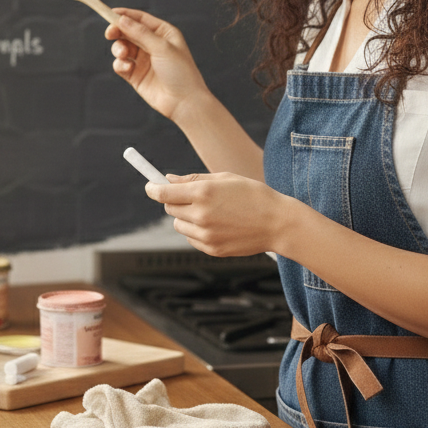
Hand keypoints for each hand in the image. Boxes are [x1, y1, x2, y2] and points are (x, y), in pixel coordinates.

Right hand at [105, 9, 209, 121]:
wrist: (184, 102)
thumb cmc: (180, 72)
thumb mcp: (162, 47)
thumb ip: (140, 33)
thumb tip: (122, 20)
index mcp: (163, 33)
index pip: (140, 19)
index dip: (125, 15)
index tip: (110, 13)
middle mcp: (152, 45)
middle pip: (128, 32)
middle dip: (117, 32)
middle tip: (109, 34)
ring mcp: (143, 60)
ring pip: (122, 47)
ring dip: (119, 48)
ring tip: (123, 54)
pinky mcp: (136, 75)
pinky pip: (121, 64)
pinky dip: (121, 64)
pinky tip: (128, 67)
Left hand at [145, 172, 293, 257]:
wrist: (278, 223)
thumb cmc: (253, 194)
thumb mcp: (224, 178)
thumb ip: (193, 179)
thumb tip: (167, 179)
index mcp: (203, 193)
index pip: (164, 193)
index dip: (153, 188)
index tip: (150, 186)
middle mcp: (201, 215)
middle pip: (169, 209)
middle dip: (174, 201)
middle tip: (190, 196)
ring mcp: (206, 235)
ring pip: (179, 225)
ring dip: (186, 217)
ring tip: (210, 211)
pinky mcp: (212, 249)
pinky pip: (192, 239)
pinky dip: (197, 231)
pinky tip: (218, 224)